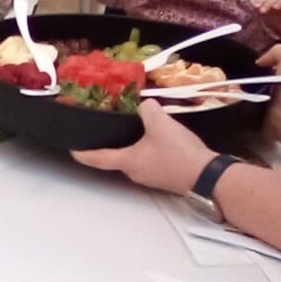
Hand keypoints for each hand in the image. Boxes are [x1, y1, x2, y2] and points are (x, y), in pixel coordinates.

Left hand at [71, 98, 211, 194]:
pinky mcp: (165, 176)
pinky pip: (150, 160)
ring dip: (132, 145)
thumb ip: (148, 109)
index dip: (83, 153)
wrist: (207, 175)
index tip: (72, 149)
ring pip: (135, 158)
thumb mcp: (161, 123)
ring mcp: (150, 176)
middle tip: (108, 129)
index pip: (98, 158)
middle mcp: (135, 172)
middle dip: (111, 144)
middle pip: (116, 157)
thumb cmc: (179, 153)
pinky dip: (148, 149)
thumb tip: (145, 105)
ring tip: (134, 129)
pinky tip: (157, 138)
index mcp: (128, 161)